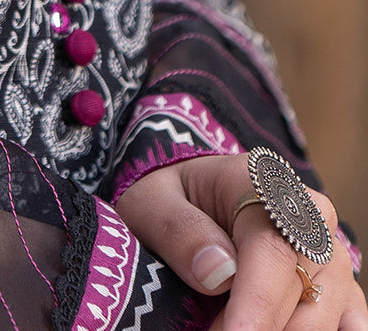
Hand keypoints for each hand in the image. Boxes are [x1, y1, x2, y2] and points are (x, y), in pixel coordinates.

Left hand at [115, 152, 367, 329]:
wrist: (191, 190)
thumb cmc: (169, 196)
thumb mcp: (151, 202)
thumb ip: (180, 232)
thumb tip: (218, 273)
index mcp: (261, 182)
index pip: (271, 251)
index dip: (255, 305)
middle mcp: (308, 213)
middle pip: (303, 290)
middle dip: (260, 327)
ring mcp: (328, 249)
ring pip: (326, 313)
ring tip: (224, 327)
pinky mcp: (336, 281)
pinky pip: (346, 319)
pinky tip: (285, 330)